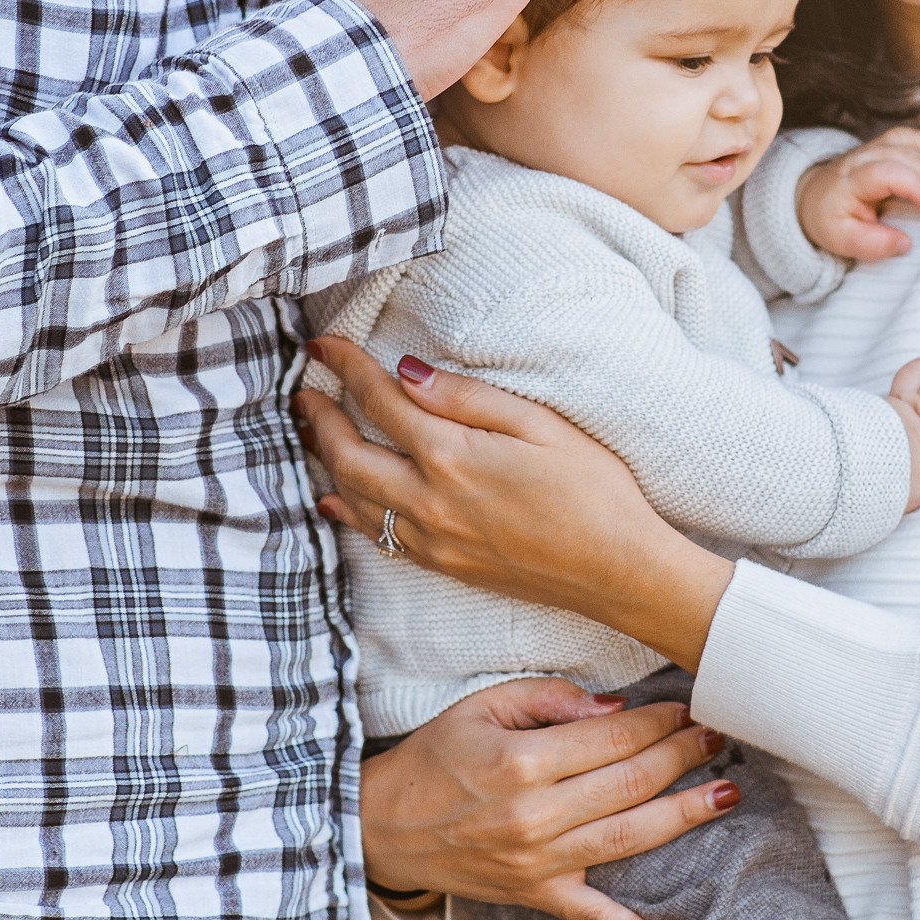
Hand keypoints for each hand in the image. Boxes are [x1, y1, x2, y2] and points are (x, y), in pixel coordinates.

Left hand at [296, 336, 733, 666]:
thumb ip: (467, 397)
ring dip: (325, 462)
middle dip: (318, 418)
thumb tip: (407, 371)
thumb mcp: (541, 425)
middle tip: (299, 390)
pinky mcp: (443, 566)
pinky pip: (376, 536)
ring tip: (309, 432)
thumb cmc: (595, 490)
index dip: (346, 369)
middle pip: (349, 454)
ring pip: (354, 497)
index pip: (381, 401)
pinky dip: (347, 513)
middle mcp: (430, 502)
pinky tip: (334, 499)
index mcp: (453, 456)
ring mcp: (432, 540)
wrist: (619, 572)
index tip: (323, 347)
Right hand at [360, 678, 738, 919]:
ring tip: (727, 793)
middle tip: (720, 735)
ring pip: (630, 838)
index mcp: (523, 761)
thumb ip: (551, 698)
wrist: (380, 827)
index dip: (658, 719)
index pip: (613, 736)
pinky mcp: (537, 897)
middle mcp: (537, 816)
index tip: (688, 705)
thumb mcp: (482, 706)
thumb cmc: (435, 757)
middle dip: (683, 755)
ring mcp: (540, 863)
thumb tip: (615, 708)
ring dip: (685, 815)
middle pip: (632, 783)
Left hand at [797, 127, 919, 262]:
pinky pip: (909, 136)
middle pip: (900, 155)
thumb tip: (904, 243)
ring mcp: (871, 147)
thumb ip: (871, 245)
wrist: (814, 198)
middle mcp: (859, 158)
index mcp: (849, 181)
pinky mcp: (882, 145)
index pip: (884, 172)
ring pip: (905, 140)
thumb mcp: (842, 240)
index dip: (914, 185)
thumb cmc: (831, 220)